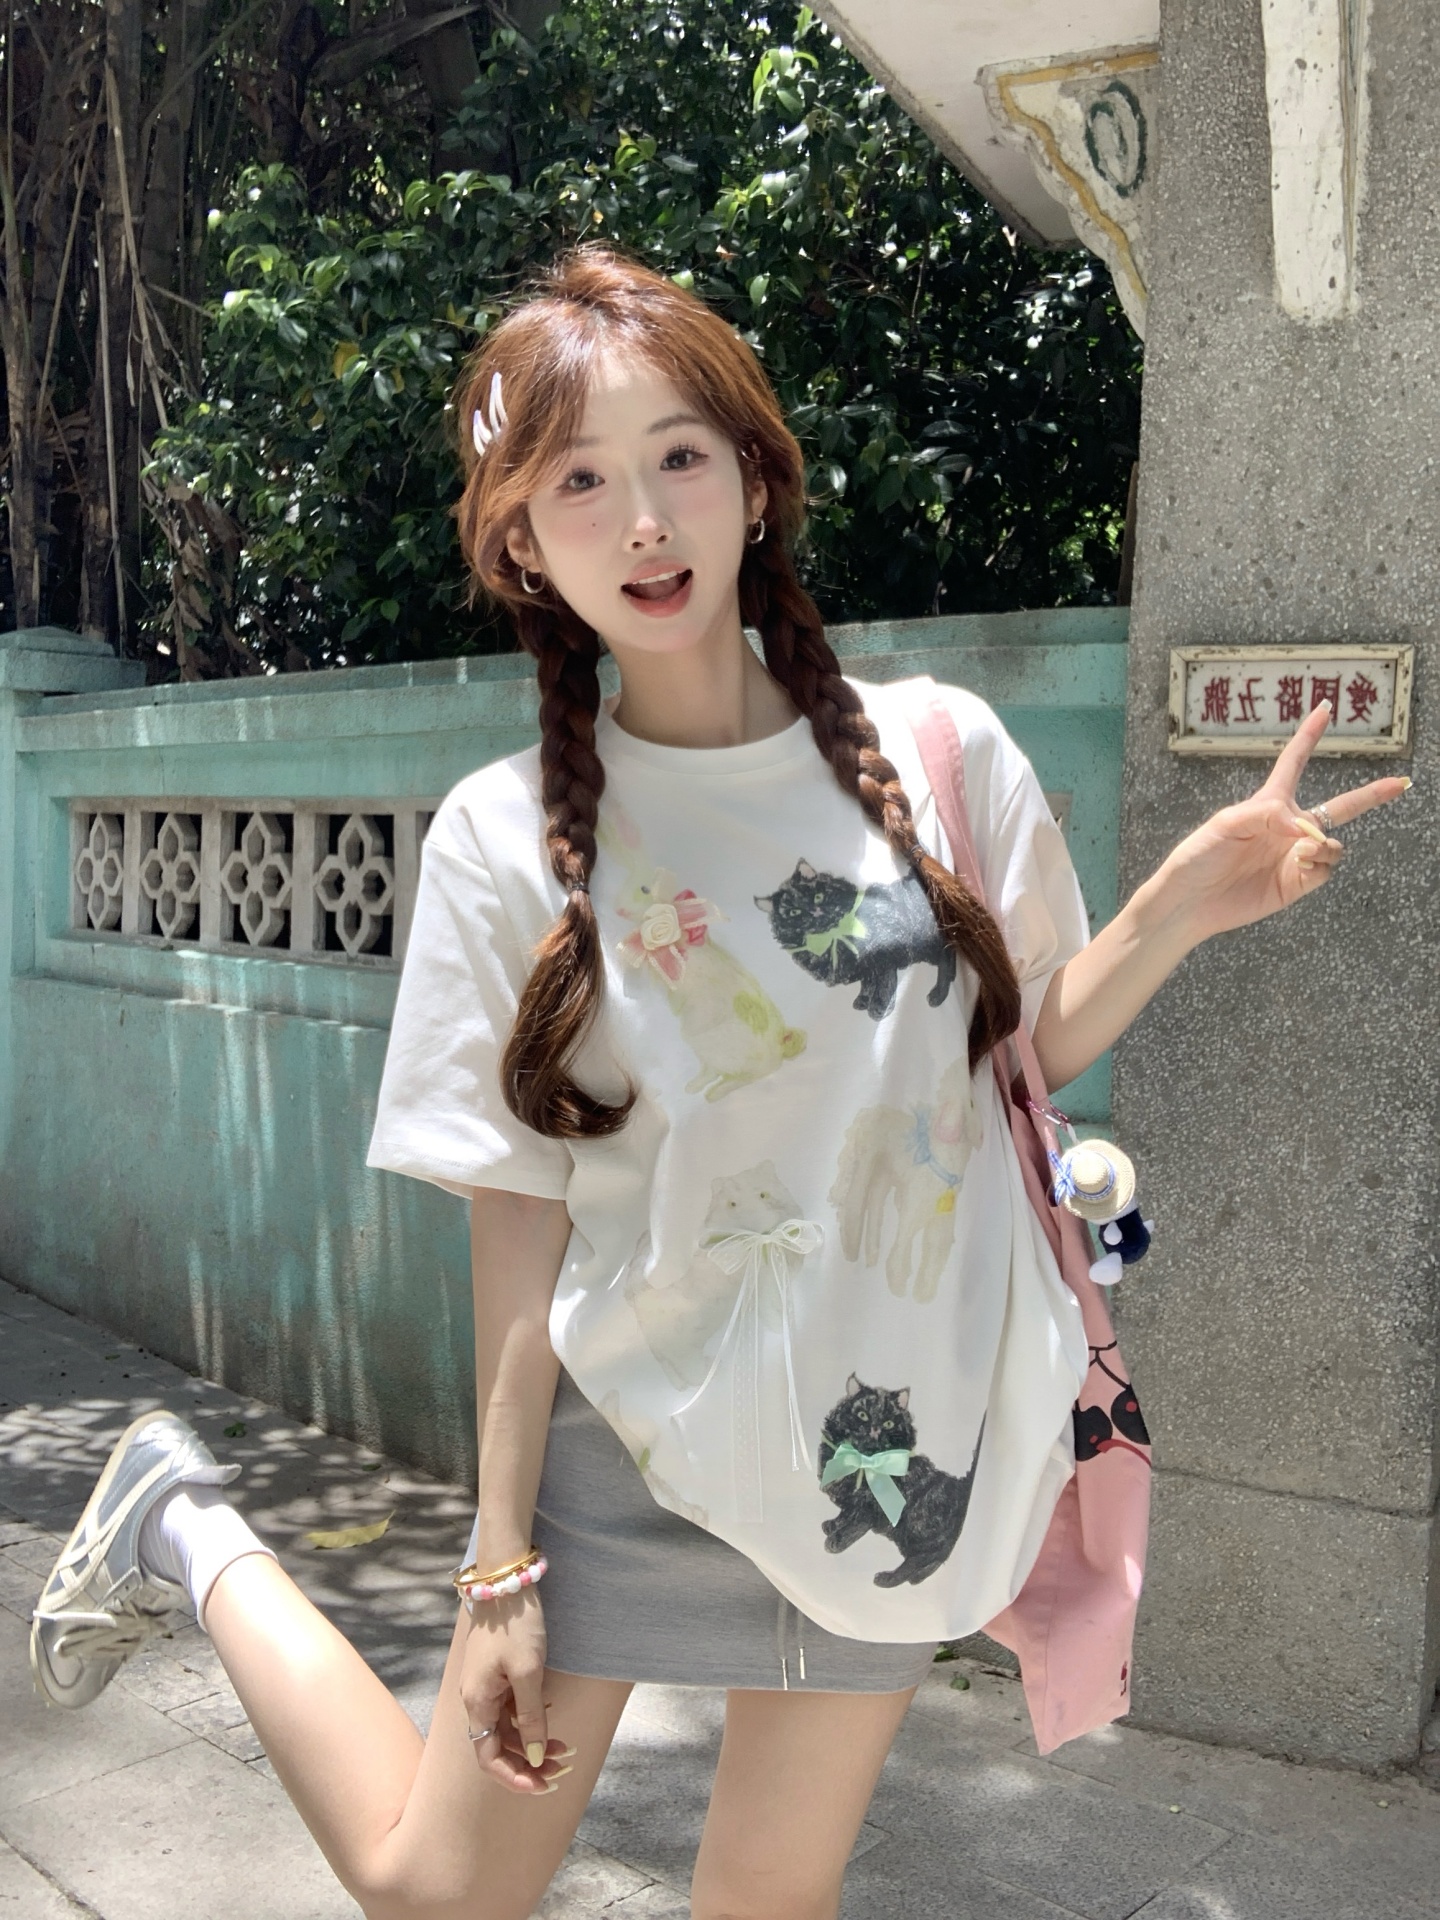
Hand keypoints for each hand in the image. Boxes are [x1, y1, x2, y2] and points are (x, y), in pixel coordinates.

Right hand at [457, 1589, 573, 1793]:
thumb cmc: (516, 1623)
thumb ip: (530, 1718)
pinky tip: (550, 1717)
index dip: (513, 1777)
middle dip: (528, 1762)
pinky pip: (511, 1708)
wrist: (507, 1579)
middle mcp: (476, 1698)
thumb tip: (532, 1757)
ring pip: (507, 1728)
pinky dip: (530, 1719)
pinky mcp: (497, 1673)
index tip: (542, 1786)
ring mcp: (486, 1685)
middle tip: (562, 1767)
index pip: (488, 1757)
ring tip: (563, 1749)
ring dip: (532, 1742)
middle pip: (499, 1745)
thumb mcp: (528, 1672)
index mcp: (477, 1702)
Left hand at [1156, 700, 1409, 942]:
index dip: (1309, 736)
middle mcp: (1286, 828)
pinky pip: (1324, 869)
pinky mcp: (1295, 883)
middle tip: (1401, 782)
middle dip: (1371, 795)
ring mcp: (1293, 856)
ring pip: (1333, 842)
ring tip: (1303, 849)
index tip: (1324, 709)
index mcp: (1267, 804)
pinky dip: (1320, 862)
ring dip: (1325, 842)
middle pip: (1339, 806)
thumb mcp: (1224, 824)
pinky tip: (1302, 861)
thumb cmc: (1197, 857)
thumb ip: (1266, 815)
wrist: (1188, 903)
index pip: (1294, 763)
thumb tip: (1304, 828)